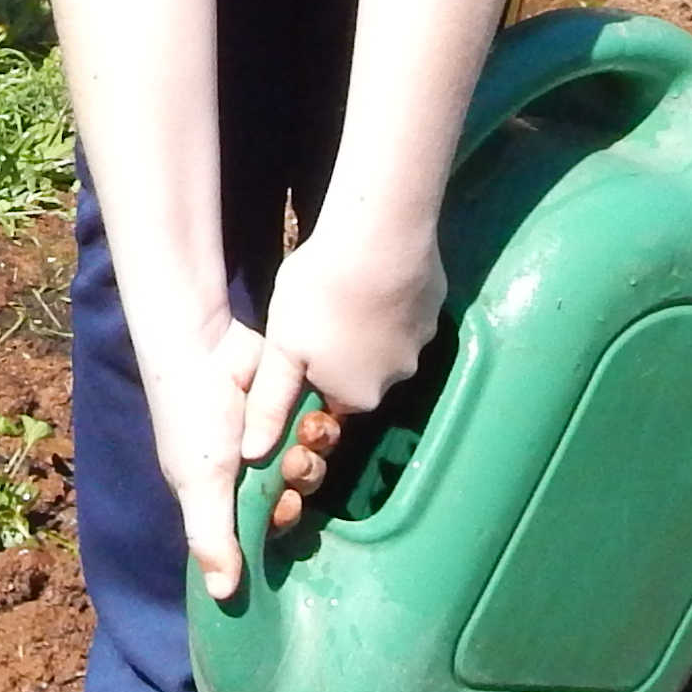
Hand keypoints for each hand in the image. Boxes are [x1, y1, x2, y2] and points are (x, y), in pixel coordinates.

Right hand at [116, 297, 335, 600]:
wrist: (204, 347)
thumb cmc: (192, 420)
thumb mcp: (199, 484)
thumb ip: (212, 539)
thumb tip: (221, 597)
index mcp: (222, 493)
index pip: (263, 525)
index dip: (282, 521)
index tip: (286, 507)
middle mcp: (250, 469)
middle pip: (294, 492)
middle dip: (300, 480)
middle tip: (294, 463)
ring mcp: (274, 435)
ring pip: (312, 460)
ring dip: (313, 451)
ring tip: (305, 430)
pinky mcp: (293, 404)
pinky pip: (320, 428)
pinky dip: (320, 424)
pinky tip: (315, 413)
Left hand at [259, 218, 445, 419]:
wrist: (379, 235)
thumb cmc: (319, 295)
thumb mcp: (281, 351)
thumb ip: (270, 403)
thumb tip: (253, 455)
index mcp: (358, 397)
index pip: (332, 400)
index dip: (314, 375)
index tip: (302, 344)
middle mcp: (398, 379)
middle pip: (364, 375)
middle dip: (344, 353)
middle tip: (322, 312)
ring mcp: (424, 342)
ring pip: (388, 344)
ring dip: (370, 327)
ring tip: (349, 290)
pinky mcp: (438, 306)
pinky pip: (409, 313)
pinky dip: (392, 301)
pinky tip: (376, 275)